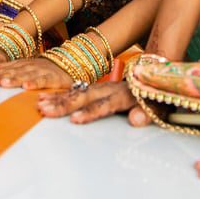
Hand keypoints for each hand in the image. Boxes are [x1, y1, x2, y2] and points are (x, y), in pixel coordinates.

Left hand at [0, 56, 73, 89]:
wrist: (68, 65)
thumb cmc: (42, 70)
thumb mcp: (24, 68)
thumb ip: (6, 68)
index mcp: (22, 64)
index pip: (7, 67)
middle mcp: (30, 66)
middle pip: (13, 71)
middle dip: (1, 75)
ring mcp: (41, 71)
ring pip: (26, 75)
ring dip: (14, 79)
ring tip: (4, 83)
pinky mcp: (53, 78)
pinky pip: (43, 81)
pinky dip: (35, 83)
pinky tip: (27, 87)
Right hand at [36, 81, 151, 126]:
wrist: (157, 78)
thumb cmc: (157, 98)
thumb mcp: (159, 108)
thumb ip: (148, 114)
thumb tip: (135, 121)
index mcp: (125, 94)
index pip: (105, 105)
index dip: (90, 112)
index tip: (75, 120)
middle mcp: (110, 88)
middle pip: (85, 97)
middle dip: (64, 104)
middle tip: (45, 111)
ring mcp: (102, 87)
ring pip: (77, 92)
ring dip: (58, 99)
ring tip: (40, 105)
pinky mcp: (97, 89)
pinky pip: (77, 91)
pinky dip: (60, 95)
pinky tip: (45, 99)